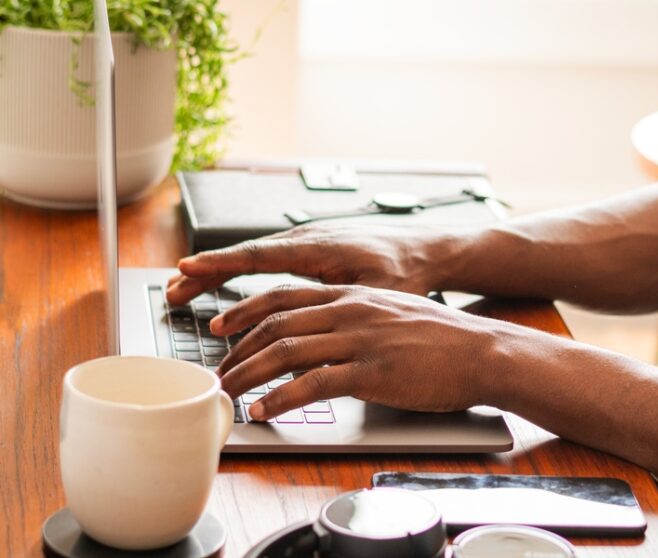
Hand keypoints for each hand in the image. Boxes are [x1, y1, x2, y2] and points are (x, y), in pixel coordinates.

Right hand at [166, 224, 462, 305]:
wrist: (426, 252)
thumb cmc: (406, 273)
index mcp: (320, 248)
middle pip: (246, 257)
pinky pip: (266, 263)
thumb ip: (341, 304)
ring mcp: (307, 245)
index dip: (221, 264)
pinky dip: (240, 274)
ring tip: (182, 290)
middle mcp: (308, 241)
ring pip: (253, 259)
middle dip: (206, 272)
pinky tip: (224, 288)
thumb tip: (309, 328)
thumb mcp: (378, 292)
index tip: (188, 268)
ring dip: (217, 274)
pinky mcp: (311, 253)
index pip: (260, 254)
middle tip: (171, 290)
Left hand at [208, 283, 534, 419]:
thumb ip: (355, 318)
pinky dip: (282, 399)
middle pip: (276, 323)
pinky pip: (314, 384)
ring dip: (249, 374)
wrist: (482, 350)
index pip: (284, 295)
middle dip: (239, 349)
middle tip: (220, 372)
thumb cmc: (441, 337)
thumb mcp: (391, 313)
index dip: (246, 311)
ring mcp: (360, 339)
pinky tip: (265, 411)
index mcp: (353, 294)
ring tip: (229, 394)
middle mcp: (351, 310)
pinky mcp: (372, 371)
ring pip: (286, 351)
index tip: (222, 327)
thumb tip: (326, 337)